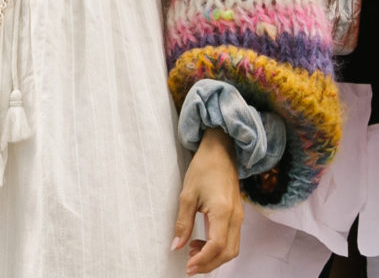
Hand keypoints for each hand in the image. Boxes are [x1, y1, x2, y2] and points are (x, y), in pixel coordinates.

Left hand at [172, 127, 242, 274]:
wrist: (220, 150)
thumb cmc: (203, 168)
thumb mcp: (187, 194)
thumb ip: (183, 223)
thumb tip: (176, 246)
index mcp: (223, 212)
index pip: (217, 247)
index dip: (202, 261)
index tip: (188, 266)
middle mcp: (235, 217)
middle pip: (227, 253)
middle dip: (209, 264)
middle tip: (189, 266)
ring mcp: (239, 216)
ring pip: (232, 249)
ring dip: (215, 257)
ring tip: (193, 253)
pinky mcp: (237, 214)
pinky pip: (233, 239)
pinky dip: (219, 248)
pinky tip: (202, 242)